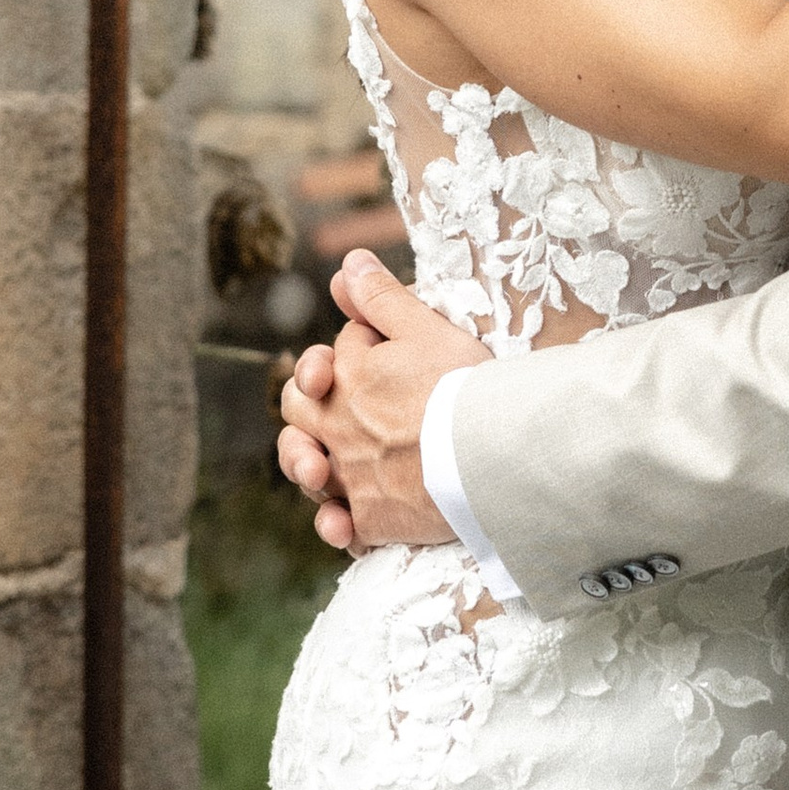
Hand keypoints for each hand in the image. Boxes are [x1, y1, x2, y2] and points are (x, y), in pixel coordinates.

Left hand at [274, 250, 490, 550]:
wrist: (490, 453)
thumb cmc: (462, 384)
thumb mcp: (424, 327)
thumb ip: (380, 297)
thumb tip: (347, 262)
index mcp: (344, 377)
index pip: (334, 355)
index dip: (356, 347)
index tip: (387, 348)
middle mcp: (335, 427)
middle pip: (299, 410)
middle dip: (309, 401)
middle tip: (335, 401)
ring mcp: (351, 478)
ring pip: (310, 471)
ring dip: (309, 466)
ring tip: (323, 470)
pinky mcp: (371, 521)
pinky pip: (343, 527)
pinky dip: (341, 524)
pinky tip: (347, 520)